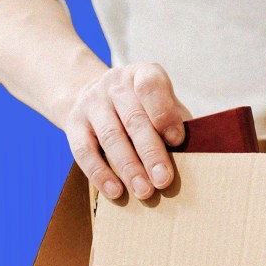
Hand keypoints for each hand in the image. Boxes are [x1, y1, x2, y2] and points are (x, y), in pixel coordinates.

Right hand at [63, 63, 189, 200]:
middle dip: (151, 152)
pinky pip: (84, 150)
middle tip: (163, 180)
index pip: (151, 86)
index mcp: (142, 74)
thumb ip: (175, 122)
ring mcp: (91, 102)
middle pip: (134, 119)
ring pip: (111, 137)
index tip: (177, 140)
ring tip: (144, 191)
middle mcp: (115, 83)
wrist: (93, 96)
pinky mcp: (73, 122)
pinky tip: (115, 191)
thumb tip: (192, 154)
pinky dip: (100, 173)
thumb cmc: (141, 107)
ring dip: (129, 167)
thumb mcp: (161, 103)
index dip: (164, 113)